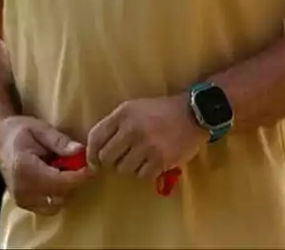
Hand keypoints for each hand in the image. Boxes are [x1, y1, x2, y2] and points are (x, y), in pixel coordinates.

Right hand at [0, 116, 92, 215]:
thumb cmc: (20, 130)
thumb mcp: (40, 128)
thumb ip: (60, 141)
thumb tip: (80, 151)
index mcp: (25, 170)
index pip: (60, 181)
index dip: (80, 176)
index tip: (94, 166)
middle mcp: (22, 190)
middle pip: (61, 195)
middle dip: (75, 181)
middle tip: (80, 163)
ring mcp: (21, 200)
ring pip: (57, 204)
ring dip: (67, 189)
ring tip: (65, 169)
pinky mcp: (24, 204)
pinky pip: (48, 206)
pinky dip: (57, 194)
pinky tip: (56, 177)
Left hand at [86, 95, 204, 180]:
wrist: (193, 113)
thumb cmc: (160, 111)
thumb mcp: (134, 108)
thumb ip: (114, 126)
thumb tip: (94, 152)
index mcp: (123, 114)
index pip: (95, 138)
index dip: (91, 154)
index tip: (94, 162)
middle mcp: (132, 129)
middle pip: (107, 158)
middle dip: (111, 162)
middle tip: (121, 160)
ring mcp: (147, 146)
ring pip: (124, 169)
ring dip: (130, 167)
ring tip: (140, 159)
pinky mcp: (161, 160)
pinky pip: (141, 175)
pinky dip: (145, 172)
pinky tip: (152, 162)